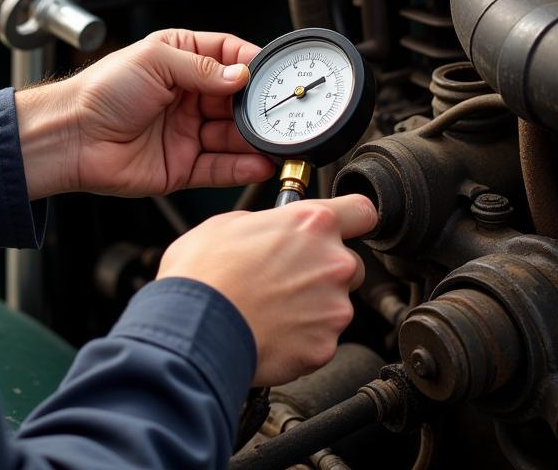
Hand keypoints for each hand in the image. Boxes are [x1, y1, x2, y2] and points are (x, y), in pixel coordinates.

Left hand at [14, 29, 274, 199]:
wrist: (71, 136)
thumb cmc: (100, 91)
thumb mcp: (153, 61)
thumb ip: (200, 68)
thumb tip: (240, 75)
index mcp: (180, 60)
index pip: (228, 56)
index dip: (252, 63)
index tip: (274, 73)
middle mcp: (187, 96)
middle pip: (237, 100)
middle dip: (260, 107)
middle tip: (282, 112)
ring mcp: (186, 132)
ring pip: (233, 136)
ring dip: (256, 140)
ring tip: (278, 142)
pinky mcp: (182, 166)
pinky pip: (219, 167)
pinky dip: (241, 167)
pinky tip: (259, 163)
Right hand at [157, 195, 376, 384]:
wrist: (195, 329)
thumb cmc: (204, 274)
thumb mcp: (228, 223)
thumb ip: (268, 223)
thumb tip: (273, 229)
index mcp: (311, 224)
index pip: (362, 211)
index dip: (353, 218)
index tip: (347, 226)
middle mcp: (332, 262)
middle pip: (349, 262)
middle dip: (324, 269)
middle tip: (287, 276)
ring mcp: (333, 308)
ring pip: (335, 303)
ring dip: (312, 305)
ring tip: (271, 307)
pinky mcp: (325, 347)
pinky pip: (321, 338)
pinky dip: (302, 337)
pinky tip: (271, 331)